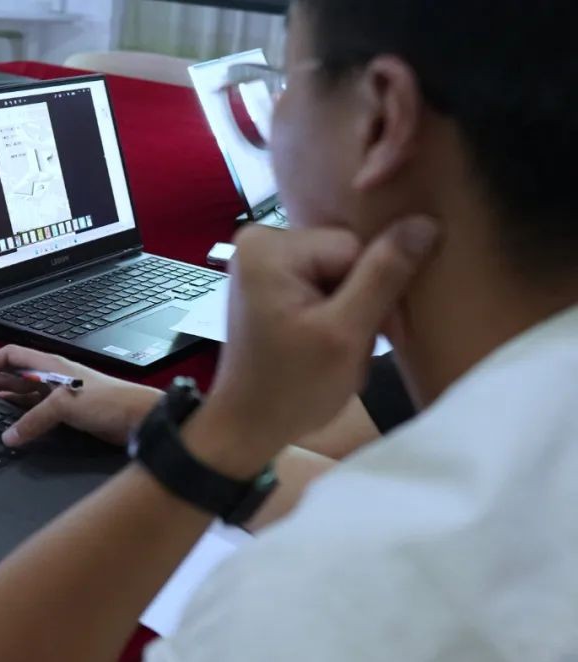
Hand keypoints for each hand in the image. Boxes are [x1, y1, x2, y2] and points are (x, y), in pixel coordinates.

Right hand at [0, 345, 161, 446]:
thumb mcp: (64, 405)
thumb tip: (9, 436)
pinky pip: (38, 413)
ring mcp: (61, 395)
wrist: (138, 418)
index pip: (12, 355)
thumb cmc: (108, 400)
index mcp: (51, 364)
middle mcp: (54, 377)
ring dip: (6, 399)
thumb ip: (34, 420)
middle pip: (16, 374)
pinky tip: (14, 425)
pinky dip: (23, 417)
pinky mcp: (69, 414)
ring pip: (26, 394)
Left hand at [185, 216, 438, 474]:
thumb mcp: (346, 333)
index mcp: (269, 245)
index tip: (379, 333)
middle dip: (362, 300)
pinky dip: (334, 312)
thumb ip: (385, 275)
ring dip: (351, 309)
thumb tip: (425, 222)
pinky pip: (322, 282)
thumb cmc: (292, 388)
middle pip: (347, 255)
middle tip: (354, 345)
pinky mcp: (270, 280)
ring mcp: (263, 260)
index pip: (355, 247)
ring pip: (341, 271)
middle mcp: (261, 240)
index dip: (376, 289)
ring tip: (338, 346)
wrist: (248, 426)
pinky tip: (325, 340)